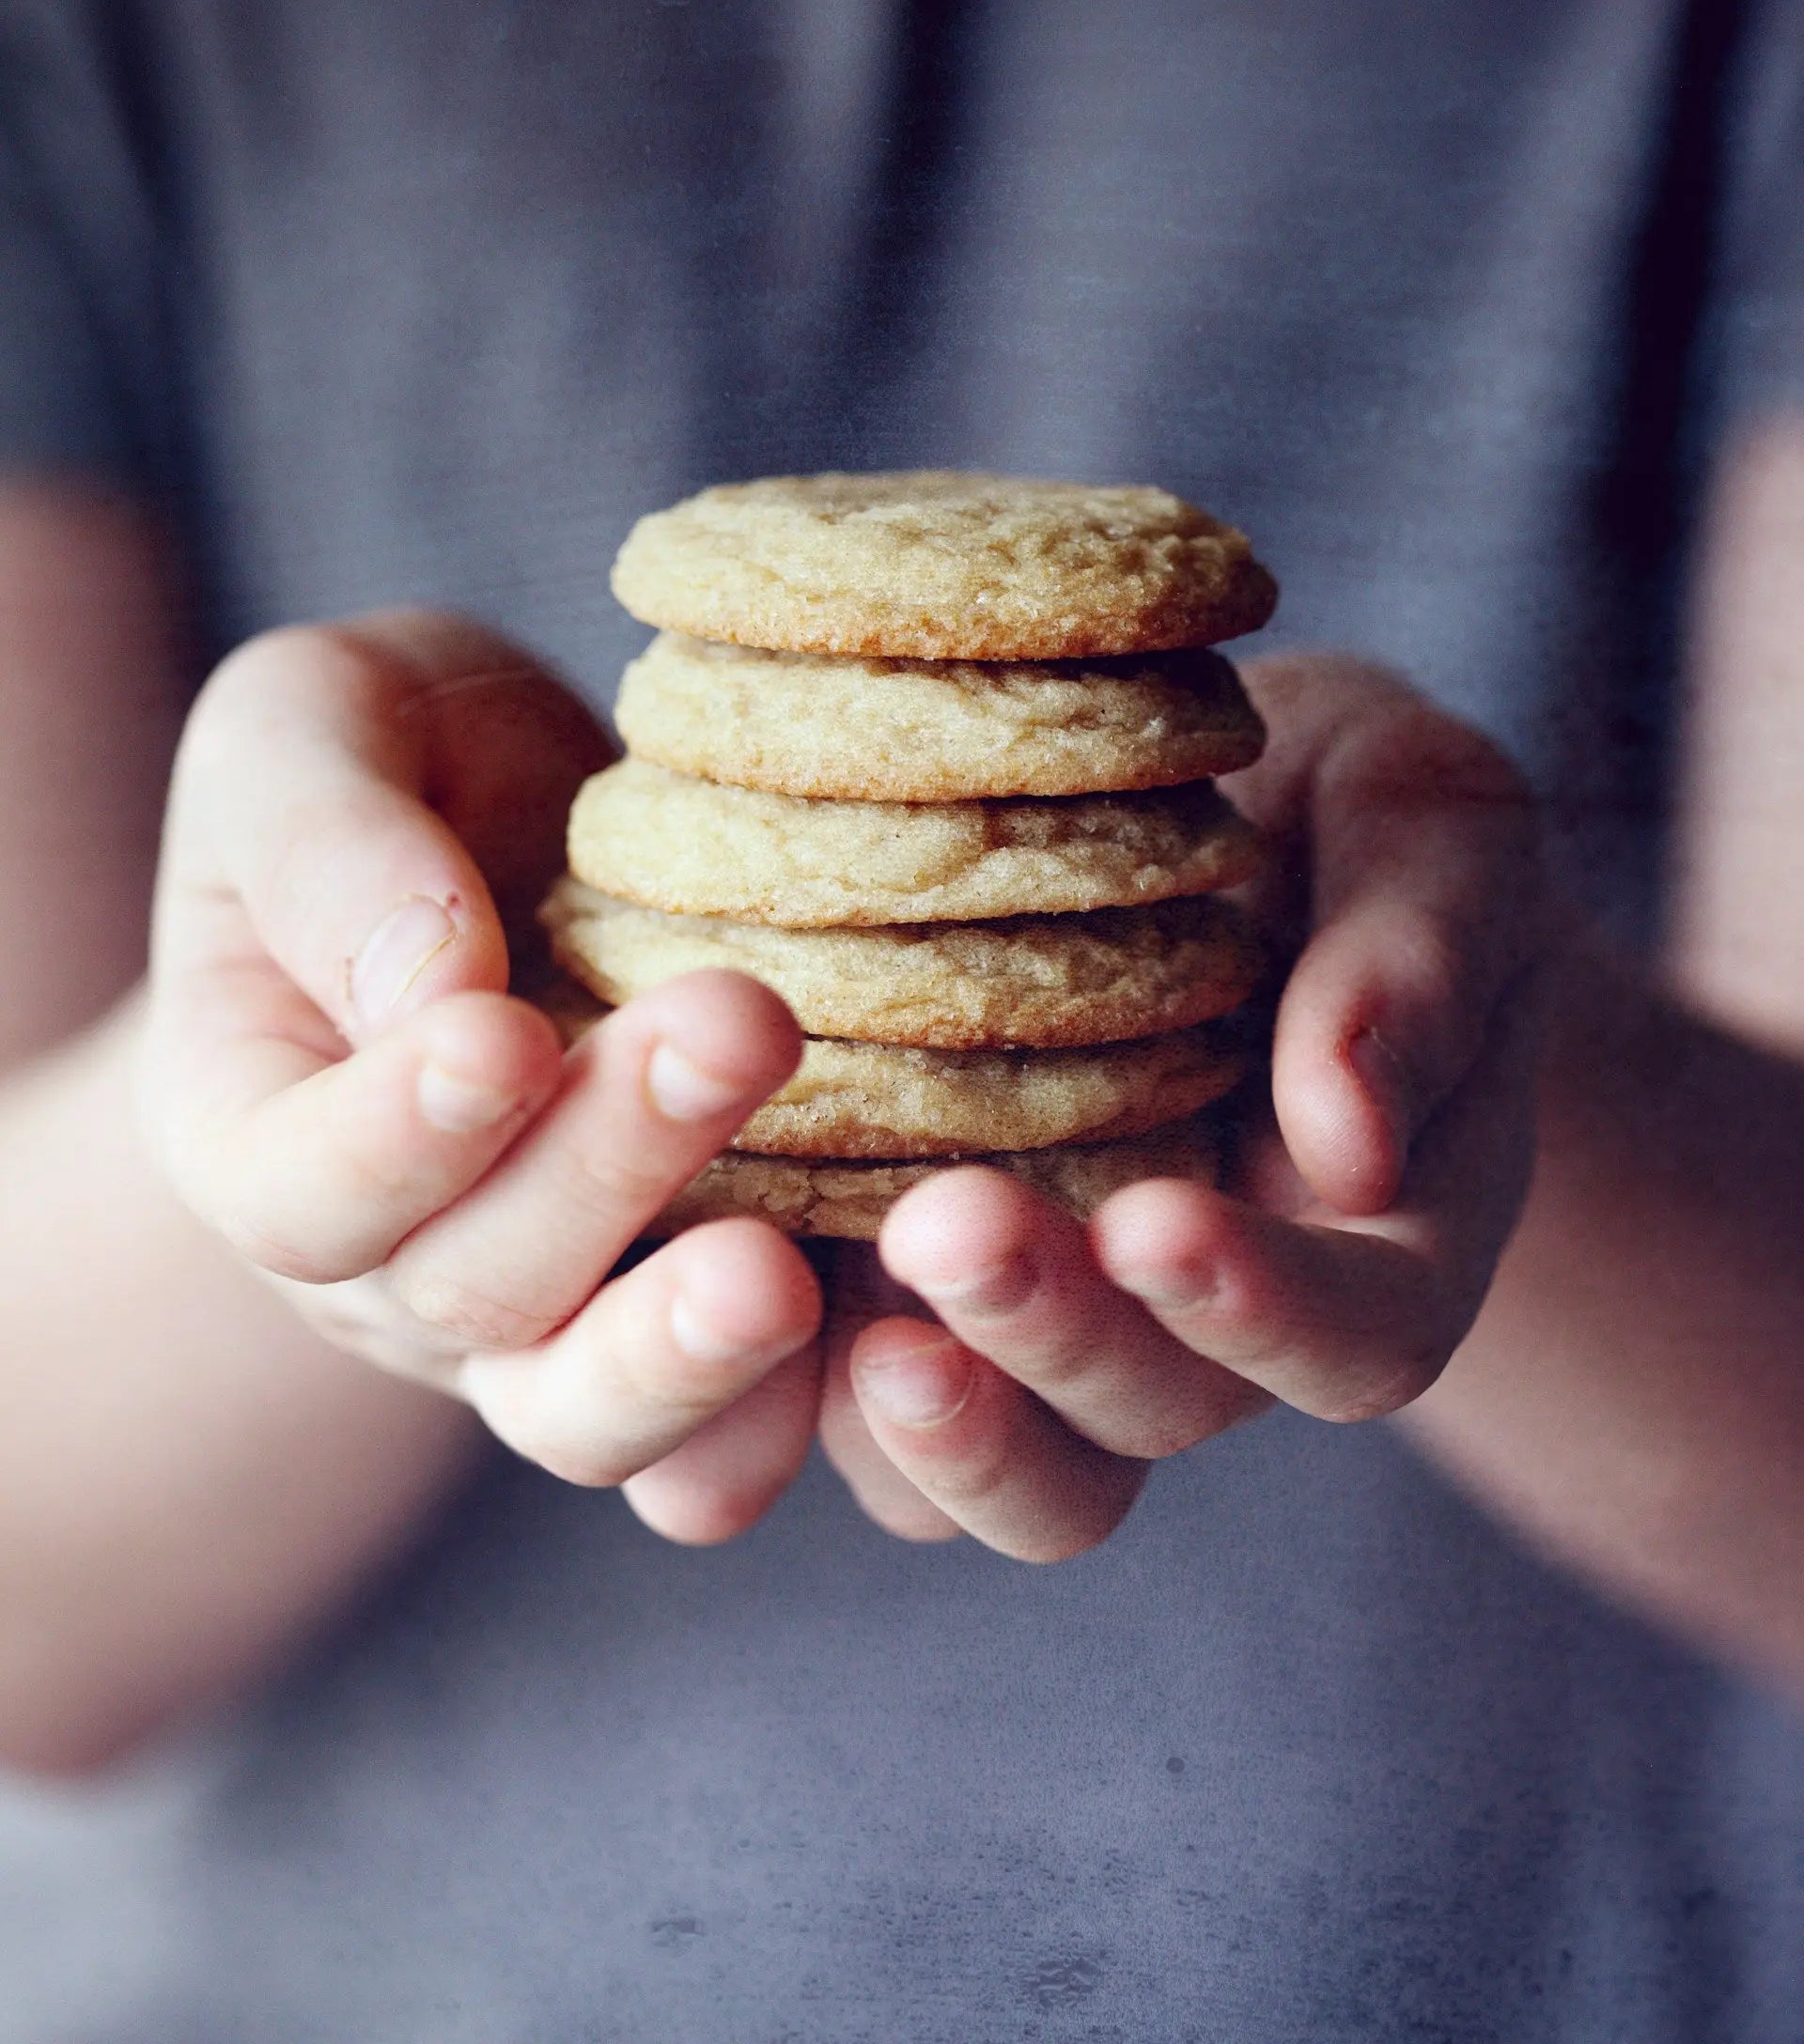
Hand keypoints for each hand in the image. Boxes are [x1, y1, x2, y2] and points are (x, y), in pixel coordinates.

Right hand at [137, 612, 827, 1540]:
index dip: (395, 1137)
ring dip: (689, 1357)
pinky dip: (809, 1405)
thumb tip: (434, 990)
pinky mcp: (691, 1325)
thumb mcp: (310, 727)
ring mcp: (543, 1320)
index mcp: (256, 1127)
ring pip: (592, 1418)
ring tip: (783, 1277)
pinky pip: (731, 1437)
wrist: (527, 816)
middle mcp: (388, 1268)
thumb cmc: (394, 754)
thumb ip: (328, 845)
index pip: (298, 1188)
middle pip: (474, 1290)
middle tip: (740, 1028)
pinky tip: (890, 1332)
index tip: (505, 1036)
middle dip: (606, 1172)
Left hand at [816, 654, 1546, 1557]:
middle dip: (1053, 1342)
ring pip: (1015, 1467)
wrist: (1226, 815)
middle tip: (946, 1227)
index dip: (1262, 1308)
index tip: (1157, 1220)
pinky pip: (868, 1401)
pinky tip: (721, 1276)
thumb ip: (1419, 964)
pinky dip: (802, 1386)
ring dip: (934, 1420)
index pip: (1355, 1338)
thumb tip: (1353, 1143)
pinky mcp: (924, 1287)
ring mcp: (1071, 1321)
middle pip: (1153, 1418)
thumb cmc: (1360, 815)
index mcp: (1386, 1243)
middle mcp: (1222, 1323)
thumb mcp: (1433, 830)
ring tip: (836, 1316)